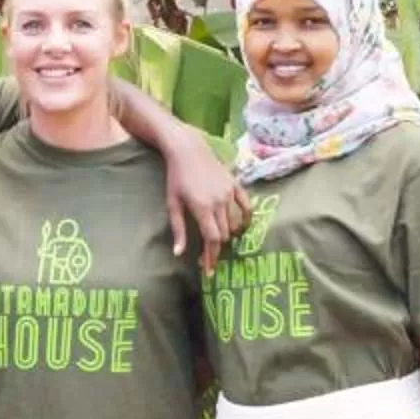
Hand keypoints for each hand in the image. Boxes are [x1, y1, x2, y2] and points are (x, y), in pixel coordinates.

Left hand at [164, 134, 249, 267]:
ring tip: (219, 242)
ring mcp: (229, 193)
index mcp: (202, 208)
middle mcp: (219, 202)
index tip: (209, 269)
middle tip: (208, 256)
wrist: (188, 149)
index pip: (213, 240)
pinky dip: (246, 218)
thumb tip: (179, 254)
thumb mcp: (173, 204)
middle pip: (224, 234)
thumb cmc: (176, 177)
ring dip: (228, 235)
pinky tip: (242, 227)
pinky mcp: (235, 184)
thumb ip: (178, 229)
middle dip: (217, 248)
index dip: (212, 256)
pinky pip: (246, 206)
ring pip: (234, 223)